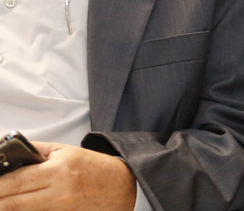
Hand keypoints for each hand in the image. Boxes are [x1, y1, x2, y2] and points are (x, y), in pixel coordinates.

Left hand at [0, 142, 135, 209]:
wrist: (119, 184)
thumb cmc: (91, 166)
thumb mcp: (64, 150)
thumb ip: (34, 150)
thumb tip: (6, 152)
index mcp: (57, 170)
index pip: (16, 181)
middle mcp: (58, 192)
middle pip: (13, 203)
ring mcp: (61, 209)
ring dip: (9, 207)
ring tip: (4, 201)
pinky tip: (18, 207)